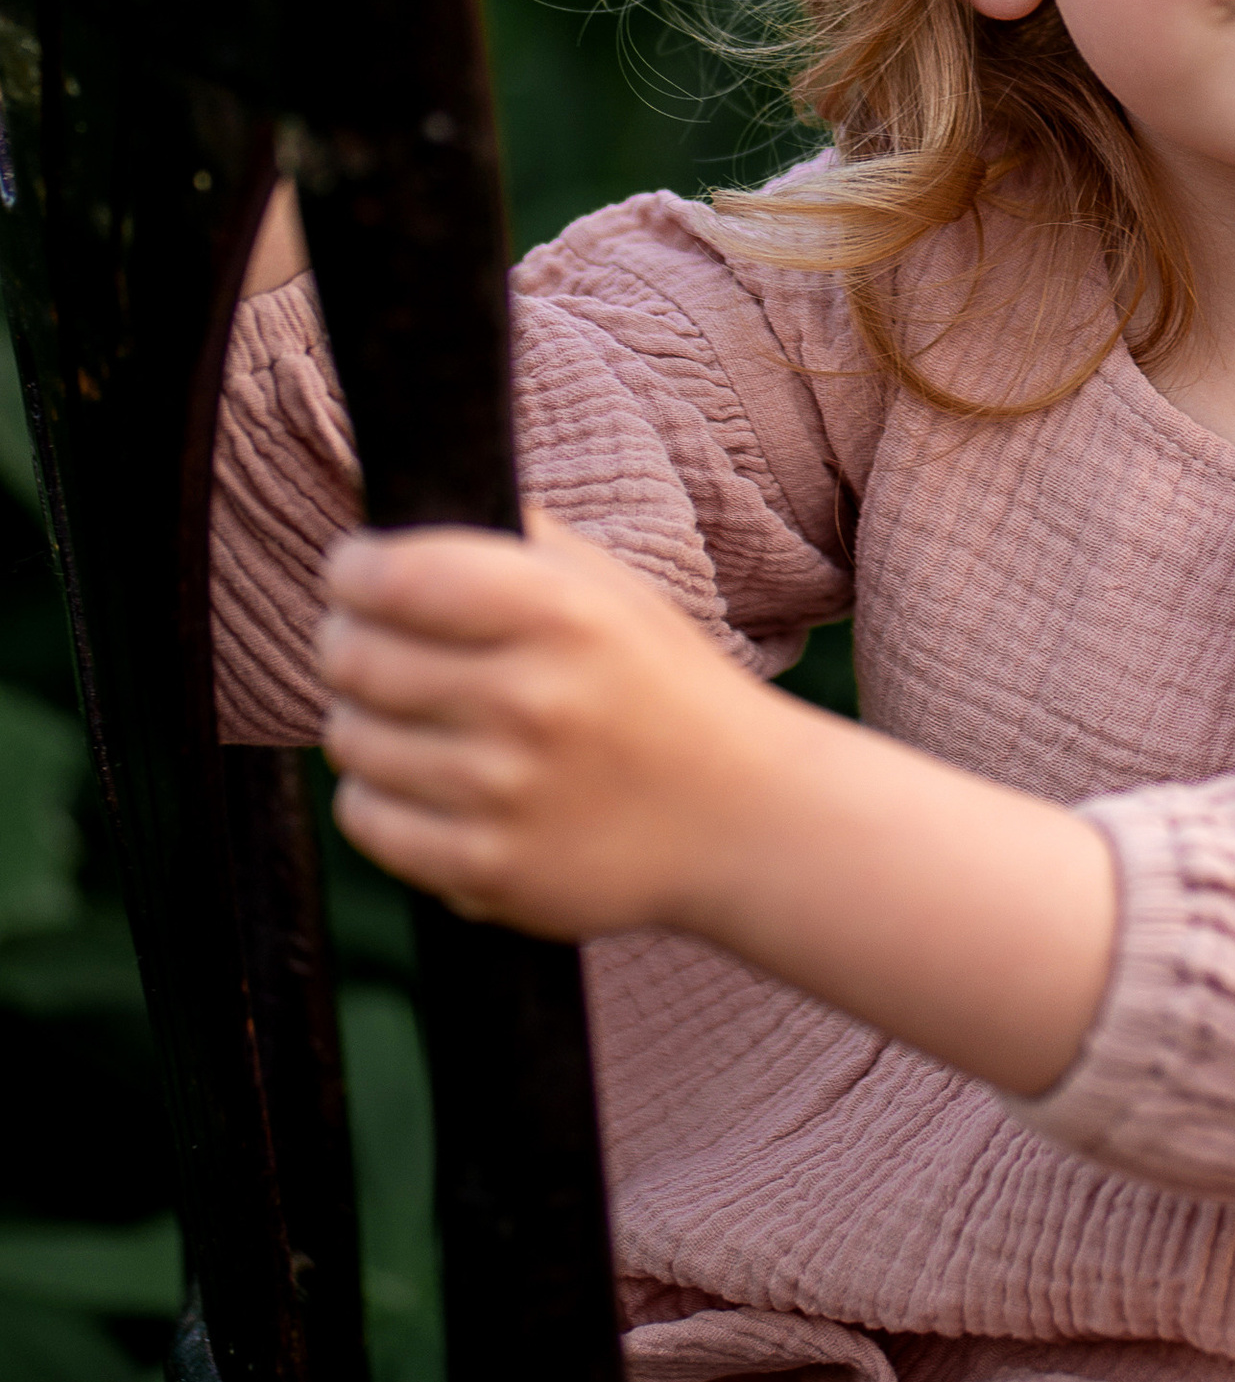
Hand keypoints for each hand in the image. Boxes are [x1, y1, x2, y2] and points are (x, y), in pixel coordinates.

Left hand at [318, 509, 773, 939]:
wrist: (741, 815)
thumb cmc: (663, 685)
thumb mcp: (612, 590)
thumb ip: (517, 541)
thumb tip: (404, 511)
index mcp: (561, 614)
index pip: (395, 577)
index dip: (353, 569)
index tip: (354, 572)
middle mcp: (530, 701)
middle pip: (354, 659)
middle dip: (345, 641)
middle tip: (366, 641)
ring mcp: (506, 794)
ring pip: (350, 739)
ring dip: (363, 720)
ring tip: (410, 715)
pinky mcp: (487, 870)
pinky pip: (367, 820)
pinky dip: (376, 797)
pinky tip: (423, 780)